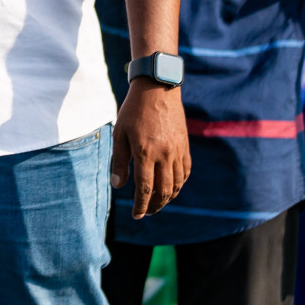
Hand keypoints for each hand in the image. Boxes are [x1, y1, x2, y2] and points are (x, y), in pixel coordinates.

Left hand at [112, 81, 190, 217]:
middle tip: (147, 213)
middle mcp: (165, 155)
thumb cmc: (133, 111)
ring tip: (158, 204)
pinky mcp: (185, 147)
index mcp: (145, 153)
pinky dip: (179, 184)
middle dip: (155, 206)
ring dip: (168, 198)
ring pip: (177, 184)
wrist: (158, 90)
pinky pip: (185, 172)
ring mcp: (178, 152)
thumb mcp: (120, 133)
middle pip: (163, 191)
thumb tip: (118, 186)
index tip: (136, 215)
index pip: (145, 189)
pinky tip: (172, 188)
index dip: (141, 206)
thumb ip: (119, 161)